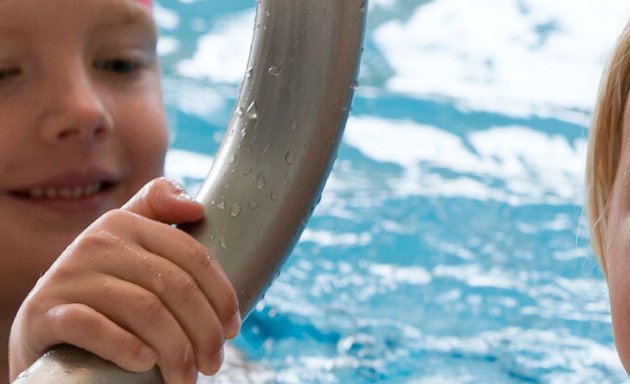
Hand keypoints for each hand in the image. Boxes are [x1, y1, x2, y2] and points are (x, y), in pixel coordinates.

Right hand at [9, 177, 240, 383]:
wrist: (42, 326)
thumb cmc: (103, 290)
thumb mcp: (129, 246)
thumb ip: (159, 214)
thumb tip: (196, 207)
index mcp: (125, 223)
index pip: (191, 254)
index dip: (220, 293)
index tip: (232, 327)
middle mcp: (96, 241)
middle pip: (174, 285)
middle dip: (204, 330)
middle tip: (213, 363)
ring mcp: (68, 275)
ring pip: (144, 309)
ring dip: (175, 350)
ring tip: (187, 377)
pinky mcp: (44, 312)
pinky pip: (91, 326)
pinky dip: (124, 346)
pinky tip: (145, 364)